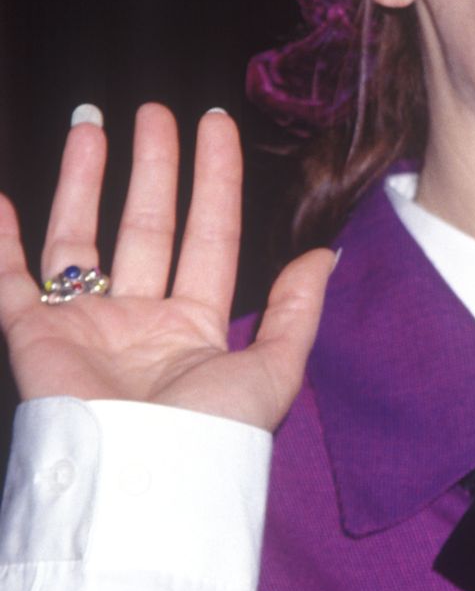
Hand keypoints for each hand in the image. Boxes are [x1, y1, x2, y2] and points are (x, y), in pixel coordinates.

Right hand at [0, 104, 333, 430]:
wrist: (140, 478)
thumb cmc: (211, 432)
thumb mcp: (274, 370)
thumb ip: (298, 311)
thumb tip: (326, 253)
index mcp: (196, 328)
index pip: (209, 235)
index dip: (214, 180)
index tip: (215, 124)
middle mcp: (140, 322)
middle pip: (146, 225)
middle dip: (152, 167)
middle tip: (154, 112)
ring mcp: (85, 327)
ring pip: (80, 238)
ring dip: (83, 181)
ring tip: (90, 123)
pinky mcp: (34, 337)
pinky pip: (10, 281)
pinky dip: (0, 242)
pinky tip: (1, 200)